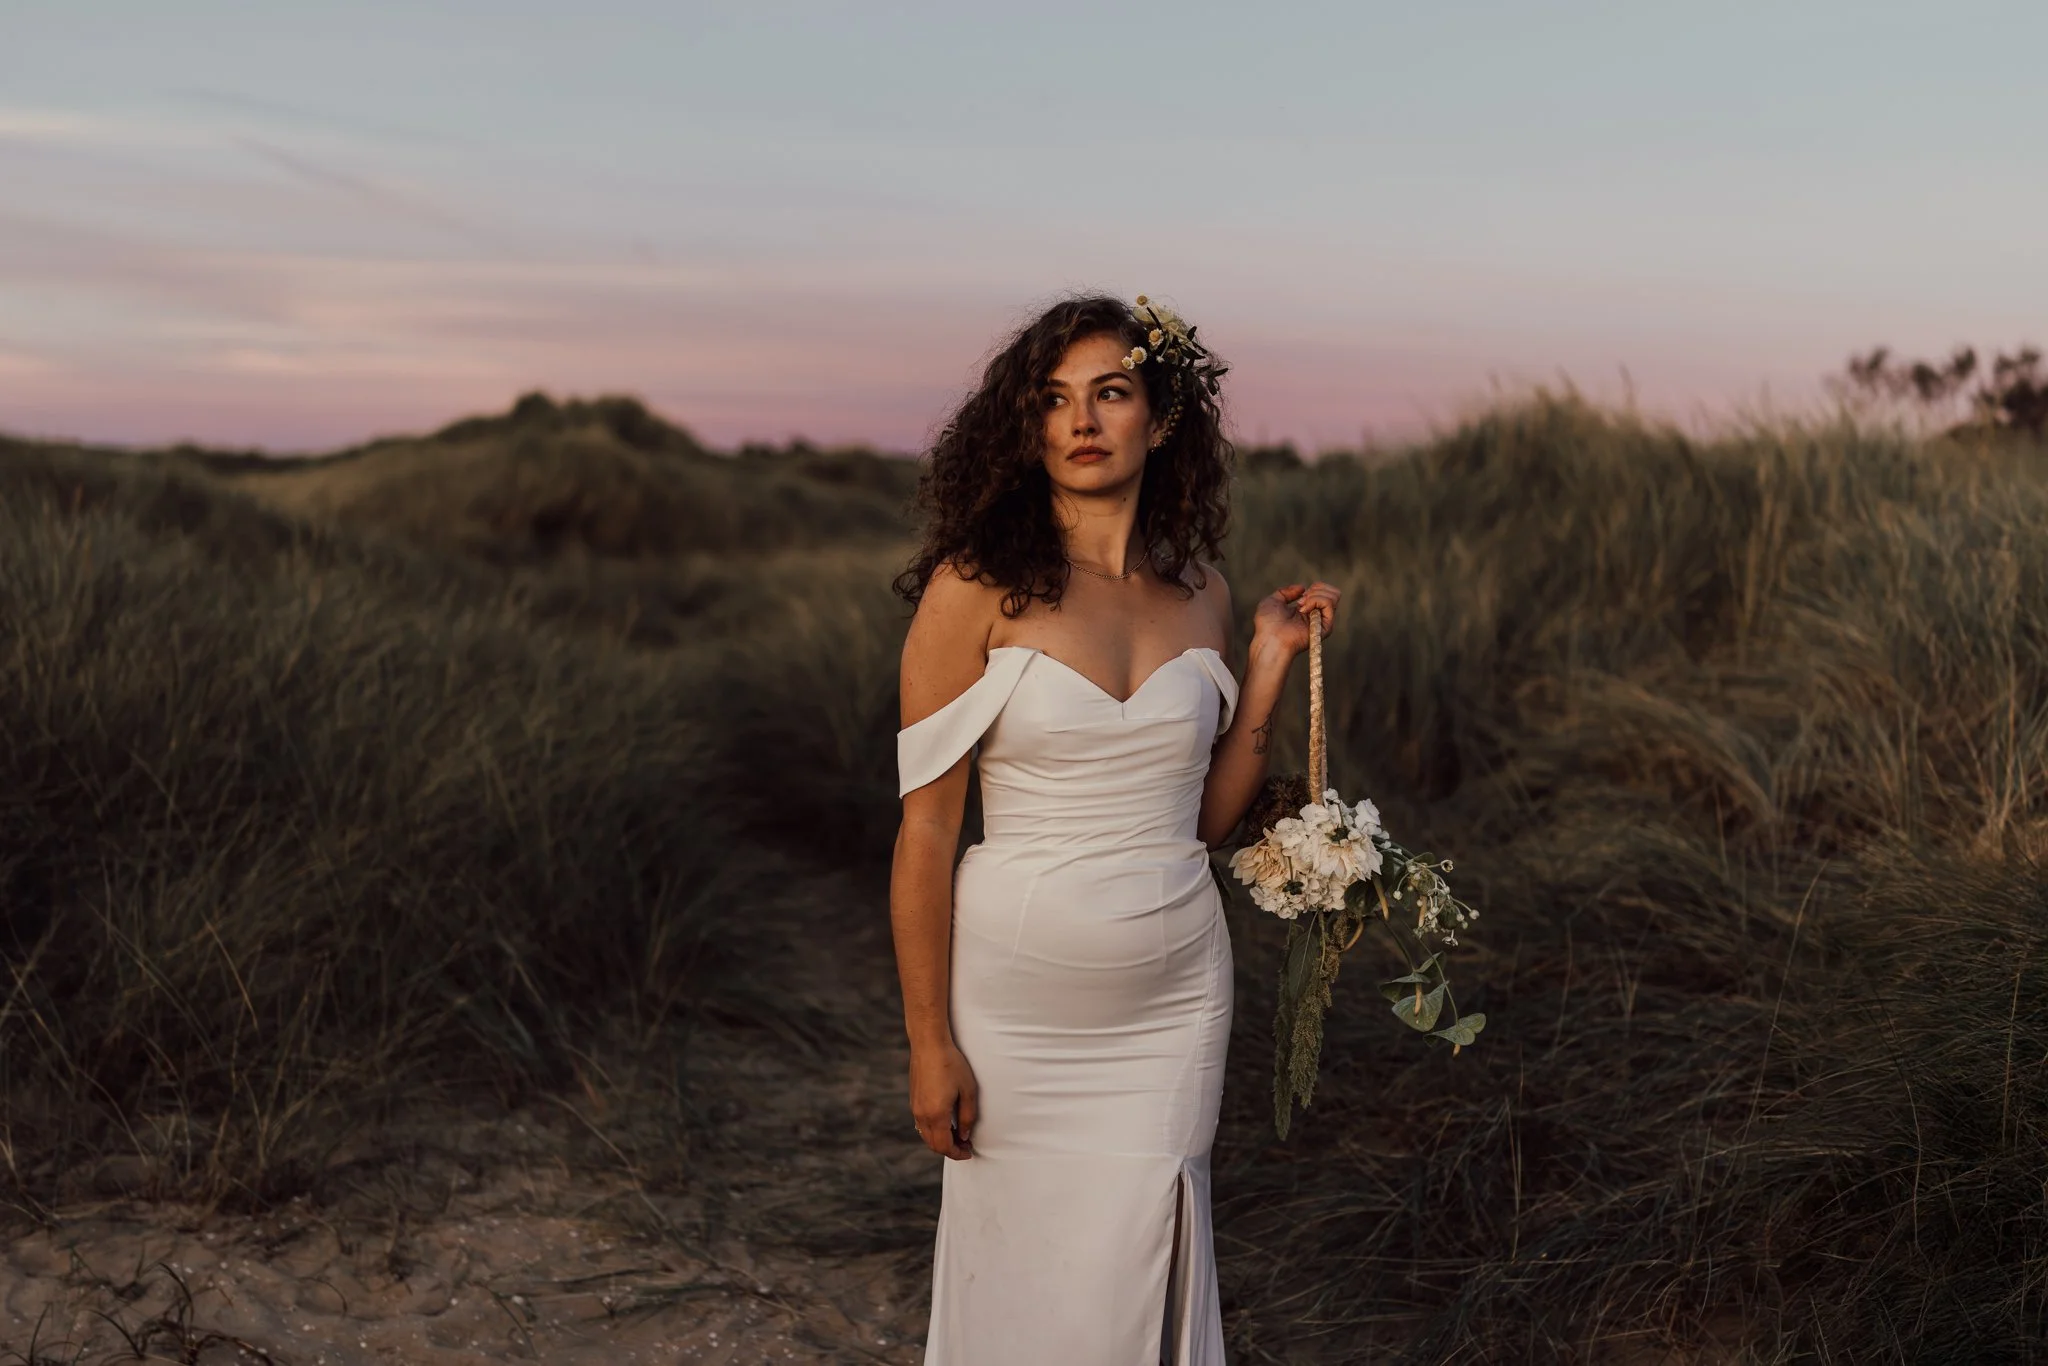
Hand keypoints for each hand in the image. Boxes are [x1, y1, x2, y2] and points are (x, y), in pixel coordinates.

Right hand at [909, 1040, 978, 1159]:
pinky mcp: (913, 1100)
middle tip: (966, 1145)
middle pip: (934, 1144)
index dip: (957, 1153)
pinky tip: (946, 1123)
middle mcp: (922, 1115)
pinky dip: (933, 1131)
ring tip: (958, 1134)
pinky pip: (921, 1125)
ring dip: (941, 1140)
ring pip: (926, 1136)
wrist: (929, 1044)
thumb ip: (967, 1117)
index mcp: (936, 1115)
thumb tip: (964, 1135)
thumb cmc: (951, 1064)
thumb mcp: (968, 1090)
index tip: (969, 1152)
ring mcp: (915, 1108)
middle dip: (950, 1150)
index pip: (945, 1146)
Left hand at [1250, 581, 1341, 661]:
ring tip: (1301, 605)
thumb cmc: (1268, 624)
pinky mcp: (1326, 627)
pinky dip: (1315, 600)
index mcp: (1307, 610)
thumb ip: (1286, 592)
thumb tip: (1303, 587)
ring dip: (1315, 595)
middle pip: (1333, 593)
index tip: (1300, 596)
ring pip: (1334, 596)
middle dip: (1317, 589)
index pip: (1324, 592)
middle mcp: (1317, 616)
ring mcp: (1322, 621)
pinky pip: (1329, 604)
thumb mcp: (1272, 601)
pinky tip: (1303, 610)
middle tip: (1302, 600)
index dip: (1314, 587)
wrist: (1270, 639)